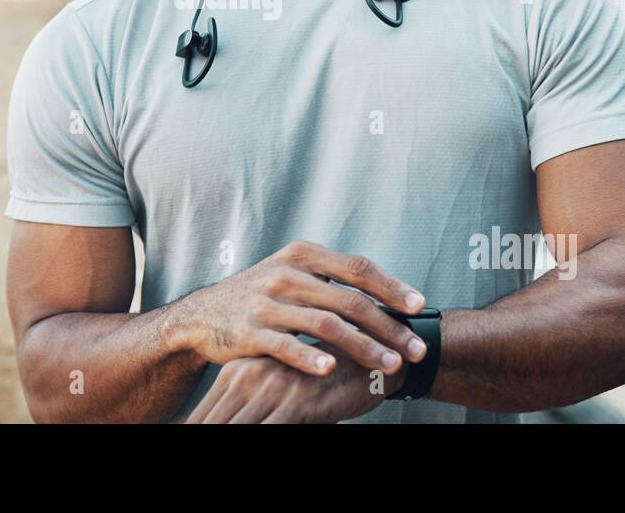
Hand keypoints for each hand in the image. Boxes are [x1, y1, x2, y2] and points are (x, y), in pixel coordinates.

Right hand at [165, 240, 427, 376]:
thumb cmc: (260, 296)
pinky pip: (286, 346)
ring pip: (326, 325)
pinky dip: (310, 357)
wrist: (203, 316)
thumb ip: (331, 281)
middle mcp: (286, 273)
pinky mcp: (249, 330)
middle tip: (417, 349)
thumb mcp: (292, 275)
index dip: (392, 286)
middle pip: (350, 300)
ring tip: (390, 365)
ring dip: (363, 347)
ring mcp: (267, 302)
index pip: (357, 268)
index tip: (420, 307)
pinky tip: (332, 370)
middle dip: (389, 327)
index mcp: (302, 255)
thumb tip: (388, 297)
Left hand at [186, 350, 398, 422]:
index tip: (181, 438)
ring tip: (206, 450)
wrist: (372, 359)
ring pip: (236, 428)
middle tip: (184, 441)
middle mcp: (249, 377)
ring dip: (225, 439)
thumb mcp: (279, 390)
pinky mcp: (295, 402)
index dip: (195, 429)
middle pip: (212, 424)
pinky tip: (268, 435)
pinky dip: (263, 435)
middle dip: (204, 435)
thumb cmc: (322, 378)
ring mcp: (271, 389)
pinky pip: (270, 432)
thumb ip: (254, 406)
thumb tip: (234, 421)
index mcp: (239, 372)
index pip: (204, 417)